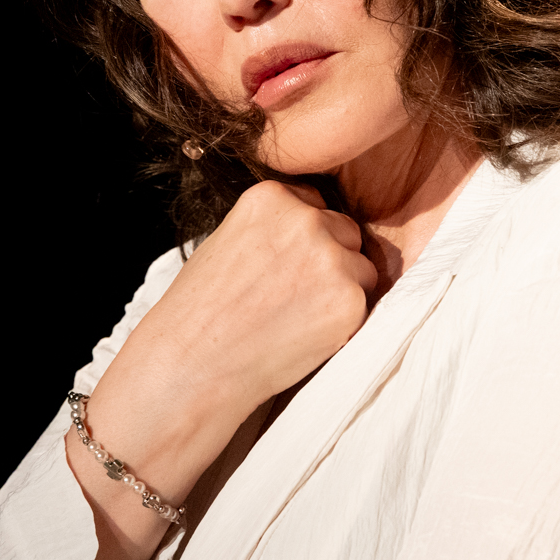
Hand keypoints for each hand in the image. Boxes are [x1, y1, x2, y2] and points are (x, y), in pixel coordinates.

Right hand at [129, 179, 376, 409]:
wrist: (195, 362)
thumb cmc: (200, 309)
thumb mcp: (227, 240)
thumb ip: (273, 227)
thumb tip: (309, 232)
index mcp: (272, 197)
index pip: (315, 205)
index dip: (306, 239)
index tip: (286, 265)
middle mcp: (306, 220)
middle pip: (345, 232)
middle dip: (330, 260)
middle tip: (295, 296)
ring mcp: (332, 260)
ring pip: (361, 269)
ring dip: (342, 290)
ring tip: (298, 317)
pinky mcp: (350, 301)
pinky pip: (364, 305)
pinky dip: (344, 322)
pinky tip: (306, 334)